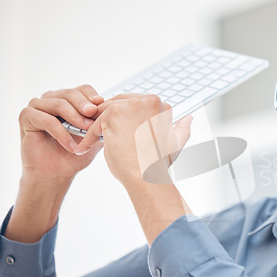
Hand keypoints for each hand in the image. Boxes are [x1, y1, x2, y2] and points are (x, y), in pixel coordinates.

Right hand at [6, 85, 104, 242]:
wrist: (57, 174)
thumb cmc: (75, 154)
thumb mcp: (94, 135)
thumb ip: (102, 121)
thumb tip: (120, 111)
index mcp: (68, 100)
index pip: (83, 89)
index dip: (93, 97)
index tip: (103, 106)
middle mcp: (51, 99)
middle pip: (70, 93)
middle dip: (84, 106)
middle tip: (94, 116)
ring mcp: (37, 106)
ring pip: (58, 103)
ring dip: (74, 118)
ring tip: (85, 133)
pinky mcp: (26, 117)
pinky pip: (46, 119)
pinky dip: (61, 132)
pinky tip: (71, 146)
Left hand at [75, 94, 192, 186]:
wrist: (146, 176)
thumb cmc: (158, 163)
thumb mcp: (175, 143)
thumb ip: (182, 128)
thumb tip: (189, 118)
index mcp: (160, 105)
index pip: (134, 102)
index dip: (125, 117)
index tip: (120, 132)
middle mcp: (145, 100)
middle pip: (118, 103)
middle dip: (108, 119)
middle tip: (101, 137)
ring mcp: (129, 106)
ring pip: (105, 110)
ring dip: (97, 126)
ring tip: (92, 142)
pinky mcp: (112, 115)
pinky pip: (95, 122)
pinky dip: (89, 136)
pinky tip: (87, 147)